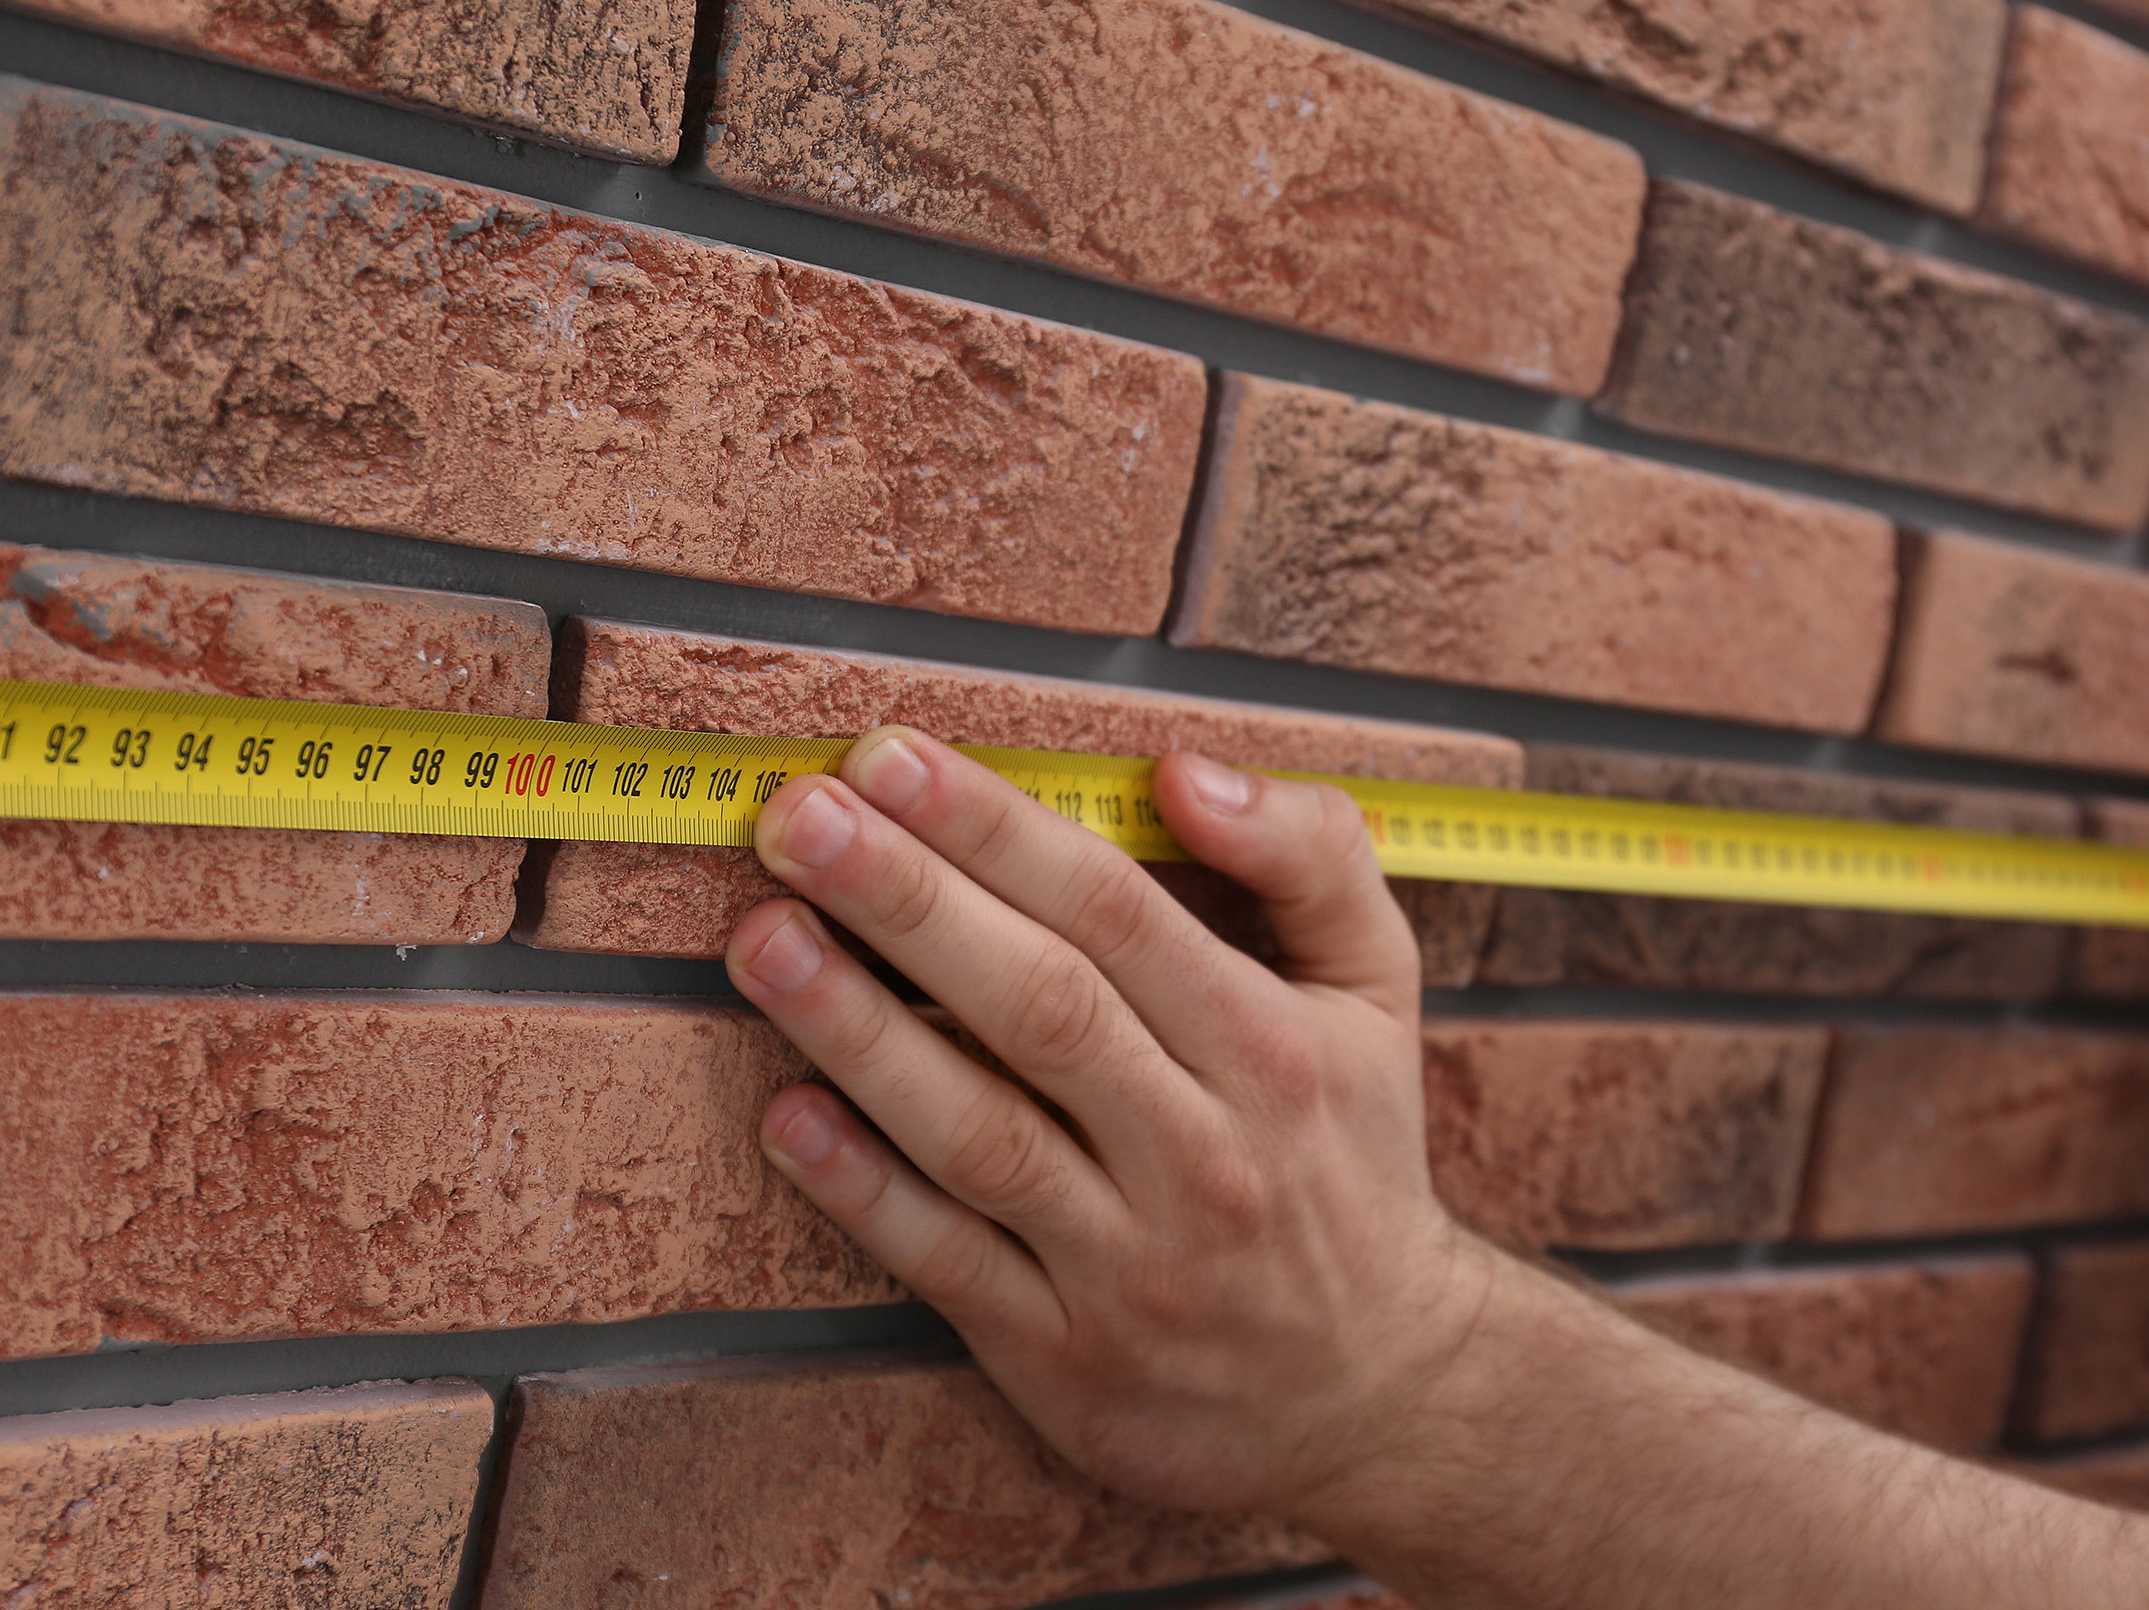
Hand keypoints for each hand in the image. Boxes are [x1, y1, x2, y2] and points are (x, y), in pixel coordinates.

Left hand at [722, 728, 1507, 1518]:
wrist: (1383, 1390)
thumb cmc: (1349, 1156)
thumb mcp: (1376, 991)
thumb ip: (1310, 856)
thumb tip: (1185, 771)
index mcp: (1271, 1048)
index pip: (1117, 914)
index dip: (997, 831)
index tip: (892, 758)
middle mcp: (1203, 1154)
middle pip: (1041, 1009)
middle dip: (911, 902)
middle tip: (798, 817)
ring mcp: (1131, 1265)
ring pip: (982, 1135)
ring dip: (861, 1034)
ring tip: (765, 939)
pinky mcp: (1067, 1358)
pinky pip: (950, 1264)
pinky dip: (864, 1192)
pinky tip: (786, 1114)